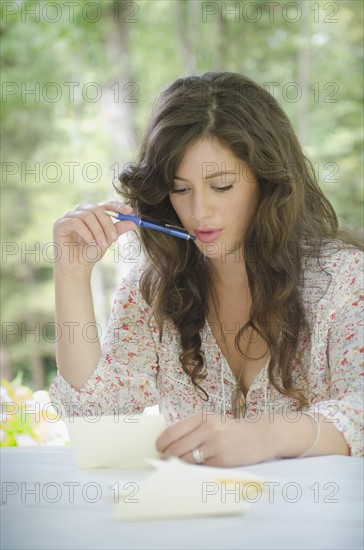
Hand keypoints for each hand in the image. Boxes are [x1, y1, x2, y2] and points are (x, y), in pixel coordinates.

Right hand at [53, 201, 135, 275]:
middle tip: (114, 238)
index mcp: (92, 212)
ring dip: (98, 231)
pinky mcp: (60, 224)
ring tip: (102, 245)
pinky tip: (91, 243)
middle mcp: (80, 211)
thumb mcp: (107, 239)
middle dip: (107, 224)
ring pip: (87, 216)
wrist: (77, 267)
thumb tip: (133, 222)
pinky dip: (86, 233)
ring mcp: (68, 216)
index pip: (105, 204)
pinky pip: (76, 223)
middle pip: (97, 209)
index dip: (117, 206)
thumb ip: (118, 229)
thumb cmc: (91, 252)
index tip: (129, 212)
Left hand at [156, 412, 276, 466]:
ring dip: (178, 466)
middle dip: (166, 457)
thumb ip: (194, 429)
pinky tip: (195, 469)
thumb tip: (169, 444)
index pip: (172, 432)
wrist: (262, 435)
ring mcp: (215, 445)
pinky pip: (201, 469)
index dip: (161, 443)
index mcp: (203, 417)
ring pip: (186, 460)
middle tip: (163, 462)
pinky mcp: (223, 461)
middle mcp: (208, 429)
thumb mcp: (213, 421)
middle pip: (176, 448)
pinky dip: (195, 470)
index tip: (158, 449)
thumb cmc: (234, 429)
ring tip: (176, 467)